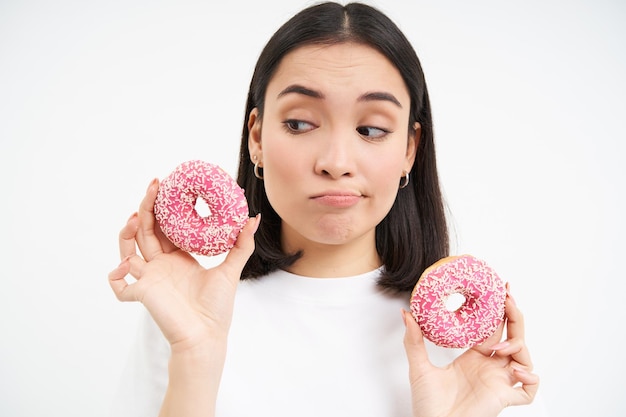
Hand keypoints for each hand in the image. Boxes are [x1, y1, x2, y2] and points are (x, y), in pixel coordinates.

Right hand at [108, 178, 259, 353]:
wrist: (206, 336)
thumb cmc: (216, 307)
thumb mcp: (230, 270)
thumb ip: (241, 245)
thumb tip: (253, 218)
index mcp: (178, 257)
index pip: (165, 226)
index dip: (162, 206)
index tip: (166, 185)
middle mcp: (160, 265)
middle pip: (145, 231)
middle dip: (146, 208)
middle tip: (153, 187)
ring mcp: (149, 278)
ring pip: (127, 250)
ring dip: (127, 233)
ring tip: (136, 217)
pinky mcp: (141, 294)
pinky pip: (119, 287)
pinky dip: (115, 276)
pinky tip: (125, 266)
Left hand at [402, 286, 538, 416]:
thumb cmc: (427, 404)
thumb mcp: (419, 367)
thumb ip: (414, 340)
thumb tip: (407, 314)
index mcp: (474, 357)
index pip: (493, 328)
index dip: (498, 310)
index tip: (500, 289)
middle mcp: (489, 368)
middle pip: (513, 336)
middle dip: (514, 316)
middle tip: (508, 296)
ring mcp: (498, 383)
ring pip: (523, 358)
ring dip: (517, 346)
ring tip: (499, 346)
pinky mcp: (503, 399)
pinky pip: (528, 390)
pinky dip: (529, 378)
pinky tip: (515, 370)